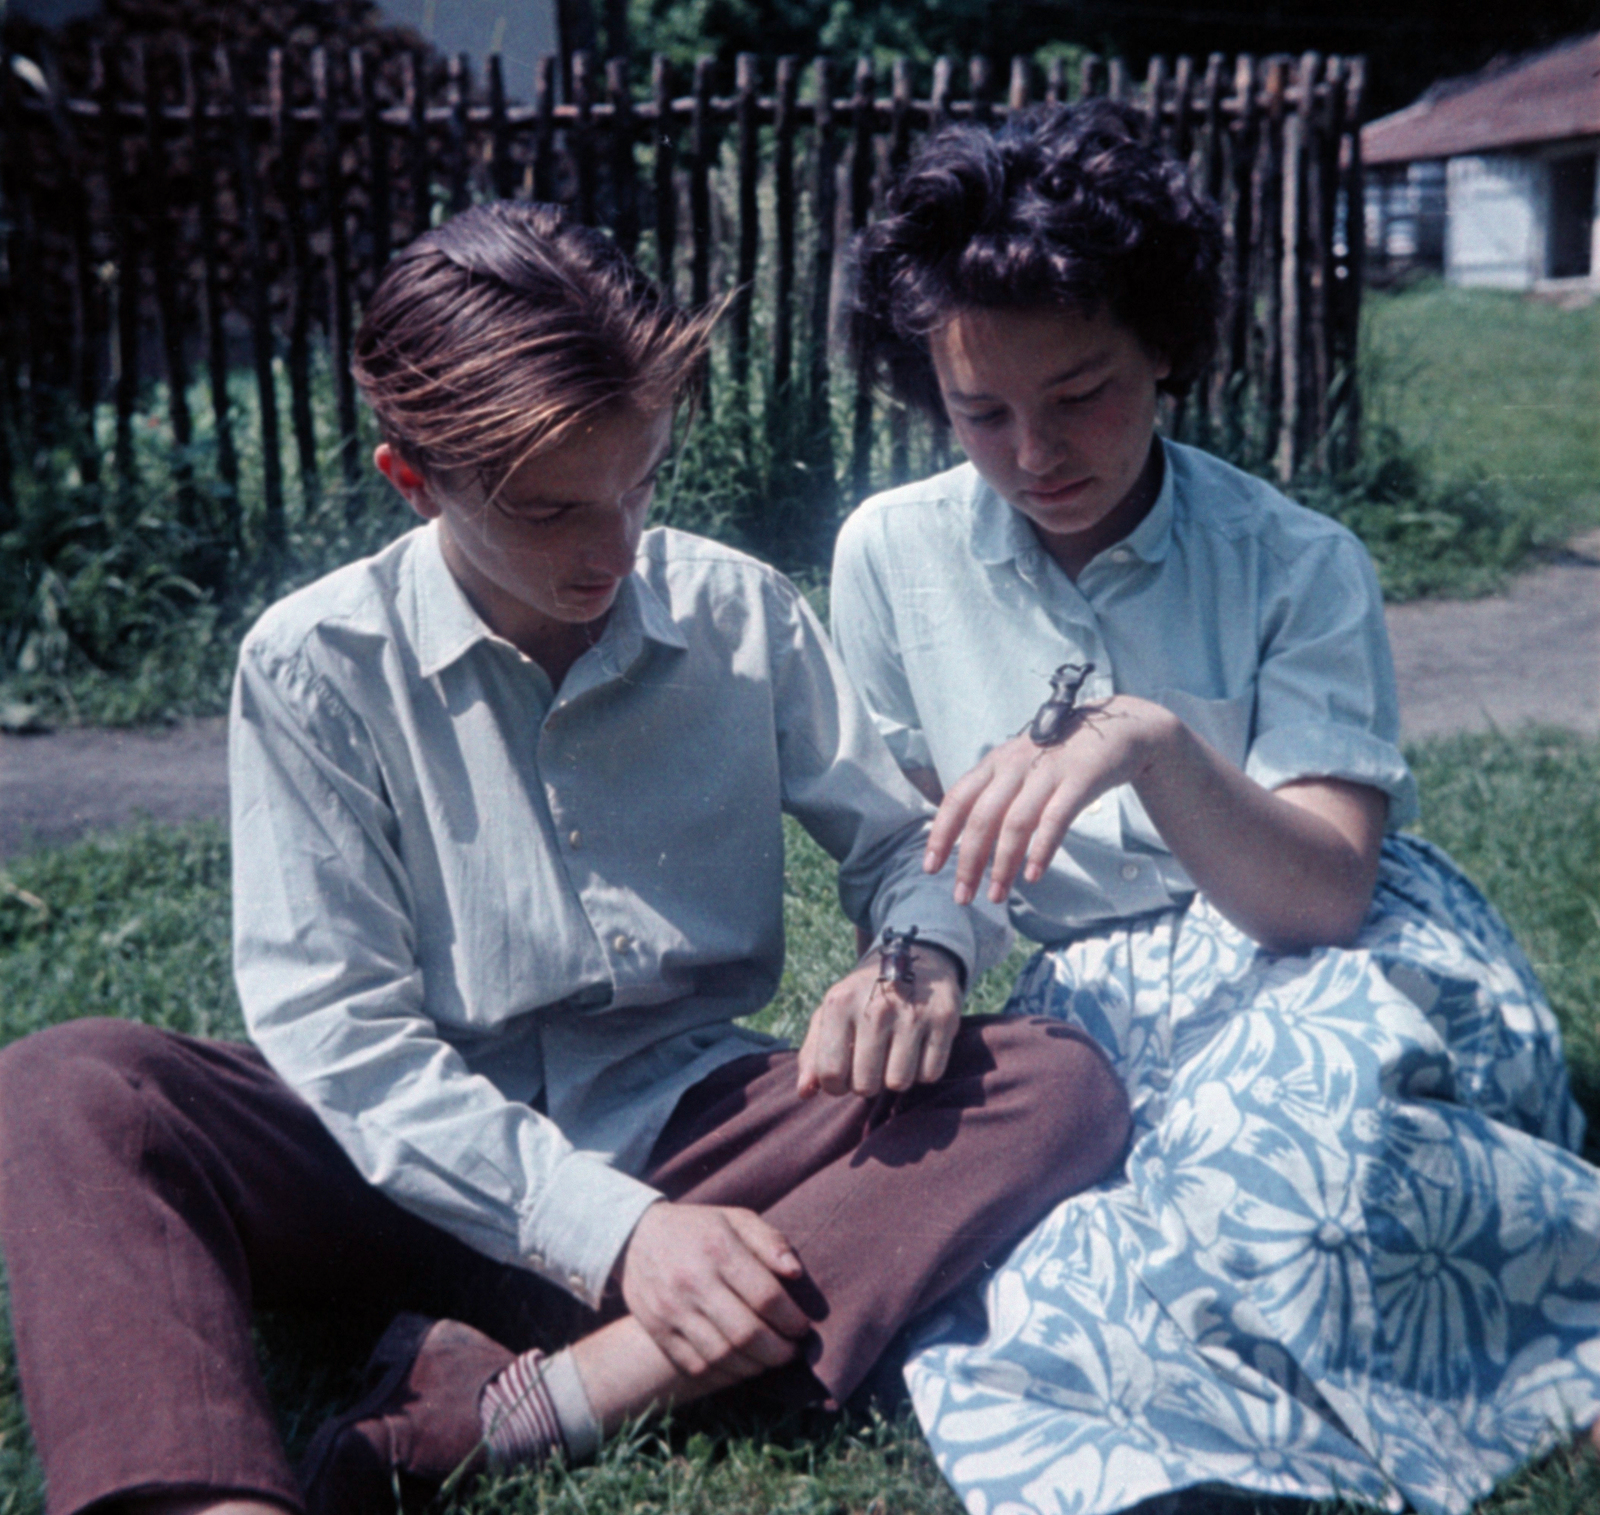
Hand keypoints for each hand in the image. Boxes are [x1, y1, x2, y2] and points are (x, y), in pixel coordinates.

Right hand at [614, 1201, 810, 1382]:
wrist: (636, 1236)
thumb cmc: (699, 1229)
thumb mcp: (736, 1219)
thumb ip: (770, 1242)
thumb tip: (796, 1273)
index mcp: (718, 1247)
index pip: (766, 1296)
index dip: (792, 1319)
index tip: (803, 1327)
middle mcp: (693, 1281)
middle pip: (747, 1334)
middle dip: (779, 1351)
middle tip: (792, 1350)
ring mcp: (672, 1309)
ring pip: (723, 1357)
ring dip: (755, 1366)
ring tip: (769, 1359)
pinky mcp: (658, 1331)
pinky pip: (697, 1367)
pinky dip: (725, 1375)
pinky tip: (741, 1365)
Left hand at [796, 939, 963, 1097]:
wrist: (914, 957)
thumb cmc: (865, 996)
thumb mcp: (833, 1013)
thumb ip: (813, 1053)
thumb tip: (804, 1092)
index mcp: (839, 1004)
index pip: (831, 1074)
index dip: (835, 1086)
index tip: (844, 1075)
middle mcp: (875, 1007)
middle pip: (866, 1085)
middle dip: (867, 1082)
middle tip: (872, 1062)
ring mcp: (912, 1013)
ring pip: (899, 1083)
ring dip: (896, 1076)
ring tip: (894, 1053)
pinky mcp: (943, 1019)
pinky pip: (930, 1075)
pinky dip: (923, 1070)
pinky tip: (917, 1047)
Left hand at [925, 697, 1168, 904]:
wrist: (1118, 729)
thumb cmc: (1061, 757)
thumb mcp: (1020, 767)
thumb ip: (996, 796)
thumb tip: (969, 842)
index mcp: (995, 763)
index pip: (958, 798)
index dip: (942, 833)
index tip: (930, 867)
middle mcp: (1015, 764)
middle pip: (982, 817)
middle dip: (969, 861)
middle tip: (963, 897)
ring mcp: (1048, 770)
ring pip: (1016, 822)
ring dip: (1003, 863)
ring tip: (996, 895)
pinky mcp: (1080, 779)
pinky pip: (1056, 818)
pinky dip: (1041, 848)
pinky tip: (1033, 875)